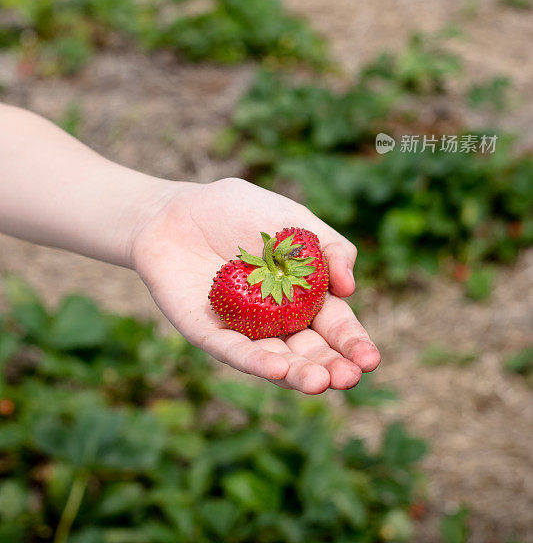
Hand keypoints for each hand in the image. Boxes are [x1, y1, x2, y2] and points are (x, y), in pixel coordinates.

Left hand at [131, 178, 379, 393]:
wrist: (176, 210)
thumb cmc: (236, 211)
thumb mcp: (292, 219)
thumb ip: (327, 246)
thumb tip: (349, 287)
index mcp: (304, 296)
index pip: (335, 325)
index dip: (353, 343)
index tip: (371, 360)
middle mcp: (277, 320)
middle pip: (309, 351)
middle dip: (331, 367)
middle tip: (349, 378)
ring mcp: (243, 330)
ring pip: (275, 359)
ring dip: (298, 374)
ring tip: (320, 383)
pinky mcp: (208, 332)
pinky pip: (233, 351)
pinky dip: (255, 361)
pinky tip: (277, 367)